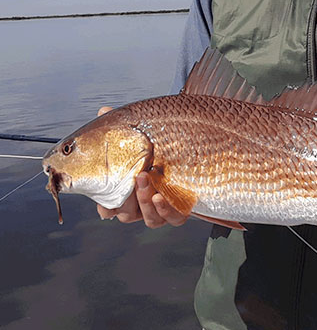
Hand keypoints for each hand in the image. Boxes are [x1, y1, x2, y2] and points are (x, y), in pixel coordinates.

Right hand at [95, 106, 187, 228]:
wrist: (198, 150)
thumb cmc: (161, 144)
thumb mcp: (142, 133)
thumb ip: (122, 125)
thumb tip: (104, 110)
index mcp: (128, 193)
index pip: (108, 208)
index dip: (104, 207)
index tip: (104, 200)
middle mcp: (142, 205)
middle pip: (127, 214)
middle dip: (126, 199)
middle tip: (132, 176)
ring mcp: (161, 210)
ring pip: (148, 218)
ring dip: (144, 200)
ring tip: (145, 178)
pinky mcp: (180, 211)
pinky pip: (172, 219)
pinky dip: (164, 210)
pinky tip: (160, 196)